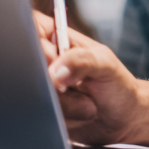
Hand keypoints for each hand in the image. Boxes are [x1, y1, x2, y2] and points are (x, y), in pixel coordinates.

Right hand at [33, 10, 143, 145]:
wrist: (123, 120)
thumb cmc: (119, 85)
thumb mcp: (106, 65)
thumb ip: (83, 61)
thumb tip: (55, 71)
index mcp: (57, 38)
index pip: (30, 28)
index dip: (33, 43)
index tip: (51, 59)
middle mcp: (44, 62)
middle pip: (25, 66)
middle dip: (53, 81)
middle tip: (75, 85)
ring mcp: (40, 87)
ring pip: (32, 94)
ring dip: (64, 103)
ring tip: (85, 99)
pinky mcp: (40, 111)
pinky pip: (37, 115)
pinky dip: (61, 117)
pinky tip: (77, 114)